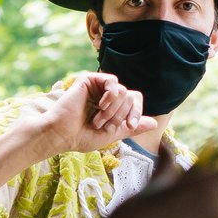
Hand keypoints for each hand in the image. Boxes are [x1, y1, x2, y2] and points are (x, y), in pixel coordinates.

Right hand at [23, 71, 147, 156]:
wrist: (62, 135)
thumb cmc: (81, 137)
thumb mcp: (113, 134)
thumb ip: (132, 127)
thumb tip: (155, 123)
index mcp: (112, 106)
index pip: (135, 101)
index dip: (136, 113)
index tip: (129, 126)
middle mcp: (105, 95)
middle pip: (130, 97)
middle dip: (120, 115)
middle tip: (104, 126)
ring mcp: (97, 87)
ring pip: (123, 91)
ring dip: (113, 109)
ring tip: (98, 120)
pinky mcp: (89, 80)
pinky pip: (112, 81)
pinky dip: (110, 95)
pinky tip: (101, 105)